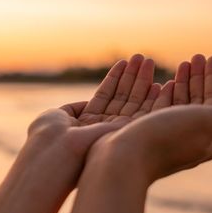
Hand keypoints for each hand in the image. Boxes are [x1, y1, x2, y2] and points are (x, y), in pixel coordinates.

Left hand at [28, 54, 162, 156]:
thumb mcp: (58, 117)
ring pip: (135, 103)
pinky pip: (146, 115)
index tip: (124, 62)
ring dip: (143, 82)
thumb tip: (85, 104)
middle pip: (122, 97)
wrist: (58, 155)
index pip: (106, 96)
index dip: (116, 79)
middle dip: (132, 77)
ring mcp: (118, 132)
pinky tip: (161, 84)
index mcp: (89, 123)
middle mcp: (105, 128)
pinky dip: (154, 100)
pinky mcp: (130, 136)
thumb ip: (73, 109)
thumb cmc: (51, 136)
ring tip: (150, 61)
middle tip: (143, 57)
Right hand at [61, 55, 211, 212]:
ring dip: (183, 83)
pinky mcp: (148, 135)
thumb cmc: (165, 137)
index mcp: (208, 138)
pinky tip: (163, 84)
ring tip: (183, 64)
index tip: (211, 56)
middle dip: (199, 78)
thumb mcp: (203, 121)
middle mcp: (190, 139)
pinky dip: (166, 94)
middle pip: (200, 102)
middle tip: (196, 56)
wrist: (122, 159)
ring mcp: (168, 138)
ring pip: (181, 105)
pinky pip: (162, 111)